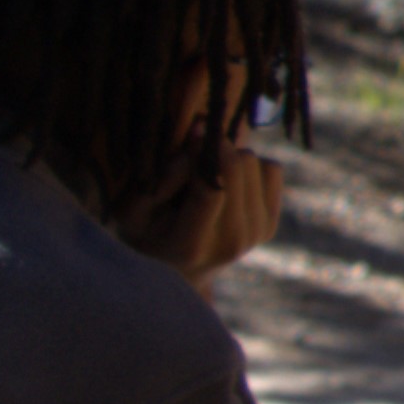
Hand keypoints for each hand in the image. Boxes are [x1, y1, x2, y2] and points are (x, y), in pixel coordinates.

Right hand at [144, 141, 283, 288]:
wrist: (176, 272)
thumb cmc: (145, 234)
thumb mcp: (132, 209)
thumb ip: (161, 175)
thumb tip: (200, 131)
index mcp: (193, 245)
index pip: (213, 186)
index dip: (202, 153)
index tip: (189, 136)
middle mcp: (233, 242)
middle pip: (239, 167)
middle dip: (214, 151)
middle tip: (191, 157)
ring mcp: (258, 235)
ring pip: (255, 163)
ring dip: (229, 159)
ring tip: (203, 178)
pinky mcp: (271, 224)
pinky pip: (271, 169)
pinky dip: (249, 167)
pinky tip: (225, 182)